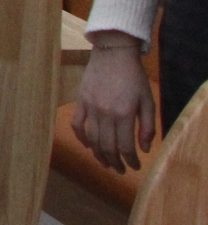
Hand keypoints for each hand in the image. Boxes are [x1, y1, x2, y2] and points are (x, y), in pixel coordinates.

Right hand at [73, 37, 156, 172]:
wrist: (113, 54)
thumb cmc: (134, 78)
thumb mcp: (148, 102)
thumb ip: (148, 127)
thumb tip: (143, 149)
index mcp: (124, 114)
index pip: (125, 146)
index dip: (130, 160)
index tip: (135, 167)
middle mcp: (105, 114)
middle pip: (107, 146)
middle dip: (115, 162)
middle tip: (120, 170)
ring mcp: (90, 108)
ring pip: (92, 139)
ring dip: (98, 154)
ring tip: (106, 163)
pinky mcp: (80, 101)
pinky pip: (77, 124)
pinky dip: (81, 137)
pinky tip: (88, 145)